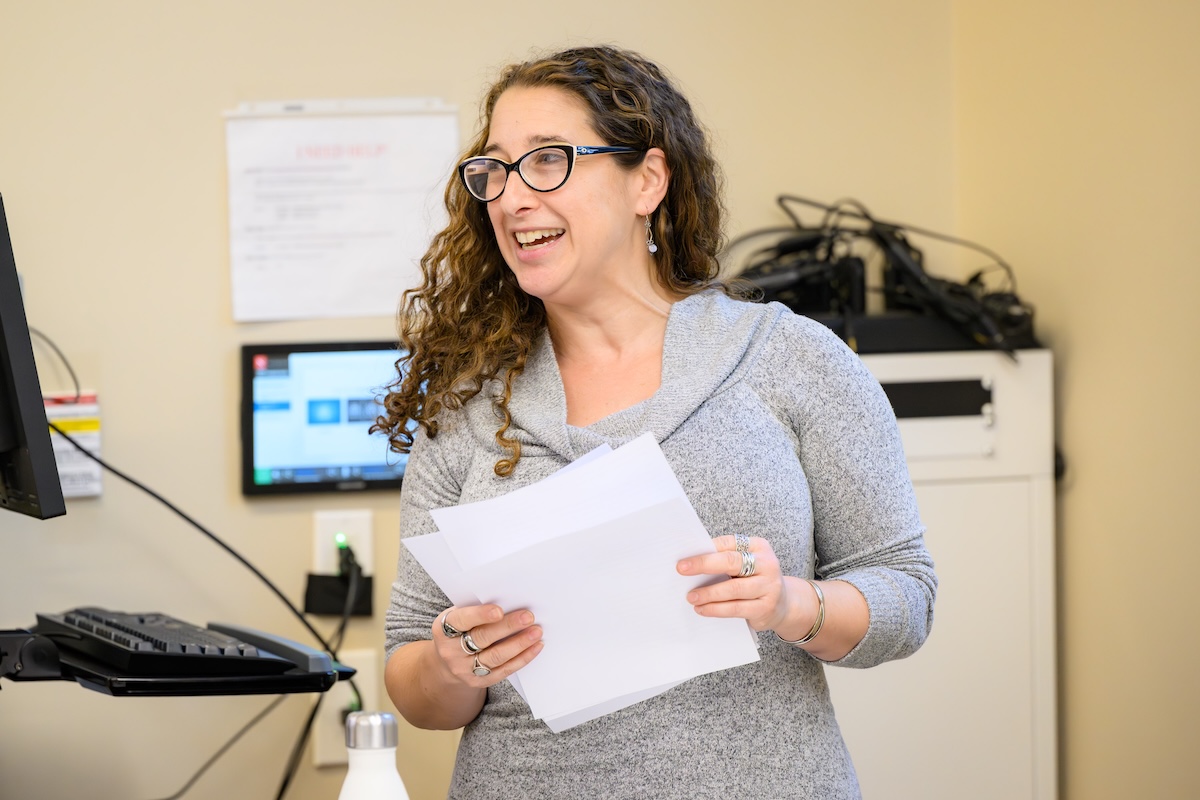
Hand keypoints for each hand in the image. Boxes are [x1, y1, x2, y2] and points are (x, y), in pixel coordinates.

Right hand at [432, 604, 542, 686]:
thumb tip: (509, 599)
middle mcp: (451, 652)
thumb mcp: (457, 618)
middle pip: (482, 638)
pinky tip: (536, 647)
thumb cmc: (458, 631)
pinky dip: (522, 658)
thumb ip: (475, 609)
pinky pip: (504, 670)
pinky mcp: (478, 682)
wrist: (446, 664)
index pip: (462, 620)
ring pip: (495, 656)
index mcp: (443, 629)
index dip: (480, 615)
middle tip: (528, 616)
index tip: (499, 610)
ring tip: (536, 631)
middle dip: (507, 626)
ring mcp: (464, 669)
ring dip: (519, 643)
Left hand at [676, 535, 792, 632]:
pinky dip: (716, 609)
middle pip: (731, 562)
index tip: (683, 559)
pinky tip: (702, 609)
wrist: (784, 604)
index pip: (728, 544)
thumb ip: (725, 559)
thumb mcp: (746, 564)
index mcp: (758, 546)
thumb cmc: (755, 579)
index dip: (705, 550)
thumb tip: (691, 562)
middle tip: (682, 570)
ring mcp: (769, 586)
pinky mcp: (765, 607)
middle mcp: (767, 564)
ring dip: (708, 593)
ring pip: (733, 589)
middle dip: (704, 565)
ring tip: (691, 597)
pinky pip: (736, 608)